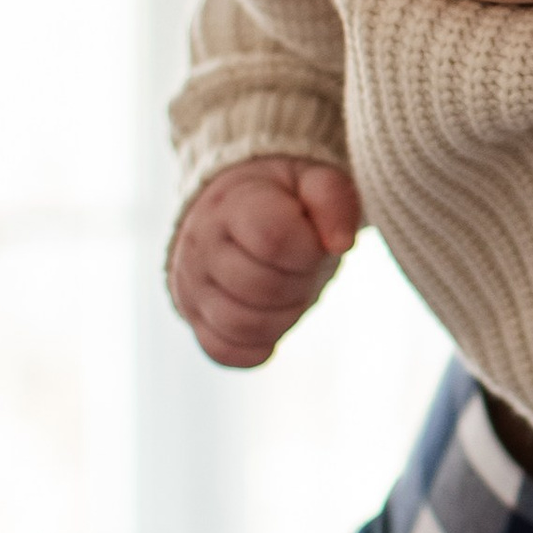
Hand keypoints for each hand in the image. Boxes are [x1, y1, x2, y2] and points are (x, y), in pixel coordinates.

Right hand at [169, 158, 359, 368]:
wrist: (231, 214)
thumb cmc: (282, 200)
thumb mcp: (313, 181)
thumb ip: (334, 200)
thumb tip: (340, 243)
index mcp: (231, 204)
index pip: (274, 238)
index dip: (308, 247)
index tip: (311, 240)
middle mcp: (201, 245)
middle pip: (262, 288)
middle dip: (299, 283)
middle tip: (301, 267)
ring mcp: (192, 285)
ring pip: (242, 326)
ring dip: (282, 317)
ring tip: (287, 290)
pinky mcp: (193, 318)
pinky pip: (224, 352)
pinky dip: (257, 345)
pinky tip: (269, 316)